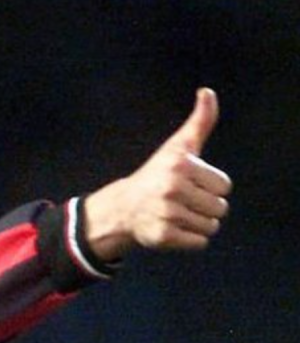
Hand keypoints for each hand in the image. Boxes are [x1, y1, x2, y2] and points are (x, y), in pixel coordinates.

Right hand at [84, 88, 232, 260]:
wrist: (123, 207)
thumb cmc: (156, 176)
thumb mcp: (177, 147)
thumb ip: (199, 121)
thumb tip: (208, 92)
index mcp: (180, 166)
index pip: (224, 185)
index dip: (210, 187)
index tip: (189, 185)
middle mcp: (172, 189)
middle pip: (220, 208)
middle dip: (206, 208)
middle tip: (182, 202)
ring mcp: (166, 214)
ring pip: (211, 227)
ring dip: (199, 224)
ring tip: (178, 215)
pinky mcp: (163, 236)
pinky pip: (199, 243)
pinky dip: (190, 240)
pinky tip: (174, 229)